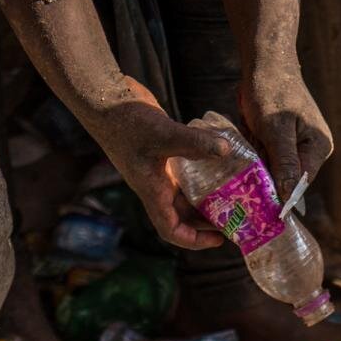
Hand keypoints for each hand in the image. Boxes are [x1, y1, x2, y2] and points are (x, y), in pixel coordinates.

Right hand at [87, 77, 230, 251]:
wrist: (105, 100)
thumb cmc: (126, 122)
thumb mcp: (164, 134)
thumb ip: (195, 142)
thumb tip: (226, 150)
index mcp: (153, 191)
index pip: (171, 229)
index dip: (194, 240)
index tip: (219, 239)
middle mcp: (156, 185)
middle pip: (184, 215)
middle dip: (207, 221)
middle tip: (236, 216)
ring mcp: (159, 170)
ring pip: (186, 194)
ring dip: (207, 198)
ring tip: (234, 195)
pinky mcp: (163, 153)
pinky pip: (186, 173)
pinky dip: (202, 174)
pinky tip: (221, 165)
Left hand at [238, 60, 331, 202]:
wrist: (266, 60)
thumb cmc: (271, 90)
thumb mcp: (275, 129)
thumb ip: (284, 163)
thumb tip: (289, 197)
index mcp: (319, 147)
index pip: (299, 183)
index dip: (278, 191)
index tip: (255, 193)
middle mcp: (314, 148)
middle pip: (286, 176)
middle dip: (265, 167)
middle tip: (251, 150)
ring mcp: (300, 142)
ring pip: (274, 165)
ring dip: (258, 155)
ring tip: (252, 133)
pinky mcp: (286, 136)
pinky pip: (268, 153)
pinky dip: (257, 146)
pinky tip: (252, 130)